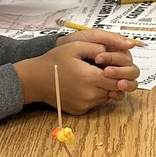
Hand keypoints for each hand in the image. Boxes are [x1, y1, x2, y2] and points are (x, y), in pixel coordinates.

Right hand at [15, 31, 139, 113]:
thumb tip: (114, 50)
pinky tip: (87, 85)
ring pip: (107, 97)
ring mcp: (85, 105)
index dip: (119, 71)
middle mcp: (89, 95)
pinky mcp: (80, 111)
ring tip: (96, 76)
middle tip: (109, 70)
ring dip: (106, 88)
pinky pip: (96, 103)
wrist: (36, 79)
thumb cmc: (55, 60)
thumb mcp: (75, 46)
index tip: (115, 65)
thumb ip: (97, 47)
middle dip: (116, 80)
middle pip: (115, 89)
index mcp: (91, 77)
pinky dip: (96, 95)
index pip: (118, 78)